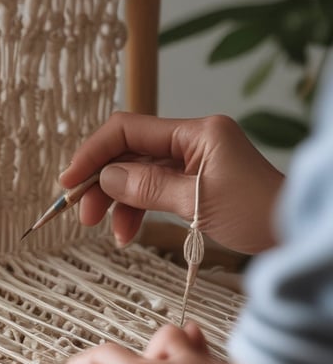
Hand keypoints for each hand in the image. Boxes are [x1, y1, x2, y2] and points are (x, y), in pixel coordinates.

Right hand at [61, 113, 284, 253]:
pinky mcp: (192, 183)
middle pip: (128, 153)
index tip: (69, 180)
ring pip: (136, 175)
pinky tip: (127, 232)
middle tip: (83, 214)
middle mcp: (192, 141)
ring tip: (109, 232)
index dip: (93, 153)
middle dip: (101, 182)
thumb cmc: (260, 215)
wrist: (295, 234)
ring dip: (116, 202)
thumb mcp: (198, 202)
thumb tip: (106, 177)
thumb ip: (148, 187)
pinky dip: (135, 210)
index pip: (129, 130)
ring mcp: (191, 162)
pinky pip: (151, 191)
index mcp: (197, 133)